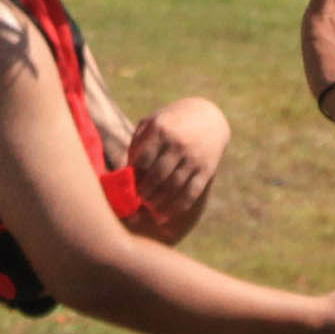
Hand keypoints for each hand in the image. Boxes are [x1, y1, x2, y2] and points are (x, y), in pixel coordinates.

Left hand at [125, 96, 230, 243]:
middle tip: (138, 200)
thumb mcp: (152, 123)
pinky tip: (164, 217)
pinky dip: (176, 208)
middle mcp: (177, 144)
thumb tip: (126, 174)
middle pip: (157, 177)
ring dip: (158, 204)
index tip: (129, 186)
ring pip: (173, 188)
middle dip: (144, 193)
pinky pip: (191, 193)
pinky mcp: (206, 170)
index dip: (133, 177)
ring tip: (149, 209)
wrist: (208, 116)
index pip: (142, 161)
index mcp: (160, 130)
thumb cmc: (170, 123)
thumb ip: (137, 145)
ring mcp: (193, 157)